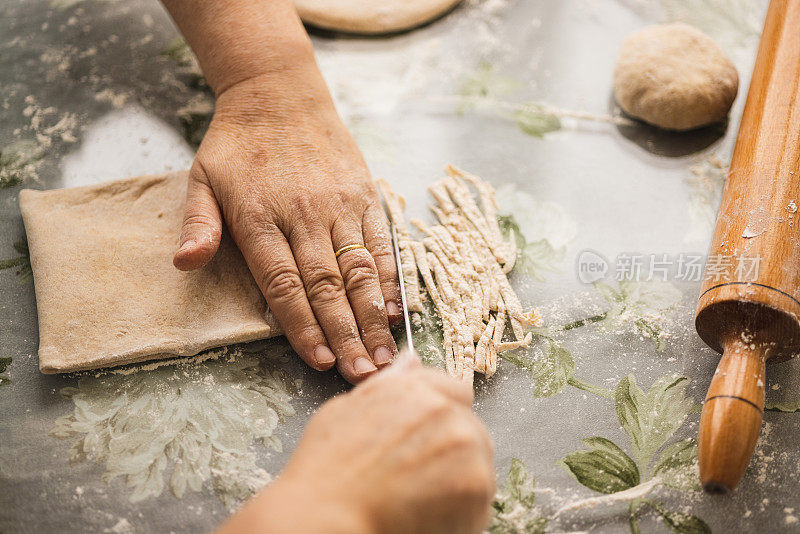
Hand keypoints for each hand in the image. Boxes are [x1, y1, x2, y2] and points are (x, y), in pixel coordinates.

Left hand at [172, 66, 401, 383]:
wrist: (279, 92)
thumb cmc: (237, 144)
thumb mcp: (201, 178)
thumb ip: (199, 224)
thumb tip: (185, 264)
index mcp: (259, 217)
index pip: (284, 285)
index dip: (304, 328)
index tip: (321, 363)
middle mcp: (303, 215)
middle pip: (327, 286)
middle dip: (346, 336)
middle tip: (363, 378)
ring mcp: (339, 205)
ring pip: (359, 270)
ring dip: (374, 318)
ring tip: (387, 356)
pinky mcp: (364, 195)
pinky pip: (381, 243)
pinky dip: (391, 278)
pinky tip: (397, 310)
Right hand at [219, 354, 495, 533]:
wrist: (328, 516)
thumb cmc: (328, 469)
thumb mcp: (347, 408)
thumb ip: (389, 384)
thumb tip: (411, 360)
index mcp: (415, 388)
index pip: (456, 392)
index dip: (442, 419)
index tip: (428, 442)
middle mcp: (445, 410)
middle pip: (470, 429)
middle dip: (452, 452)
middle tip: (417, 478)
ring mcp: (465, 445)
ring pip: (479, 464)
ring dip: (458, 483)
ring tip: (418, 500)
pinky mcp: (477, 485)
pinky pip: (480, 501)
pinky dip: (462, 515)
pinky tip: (426, 517)